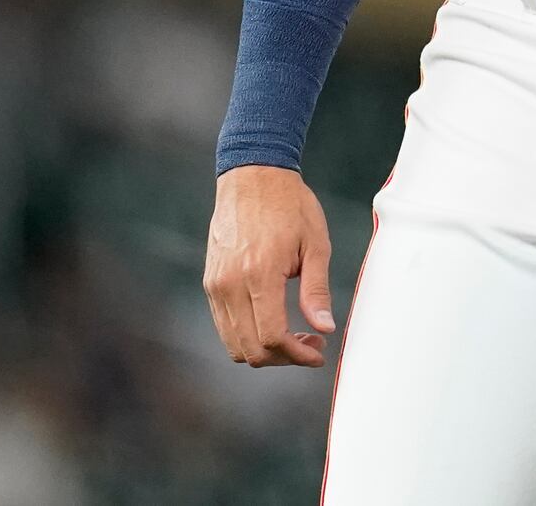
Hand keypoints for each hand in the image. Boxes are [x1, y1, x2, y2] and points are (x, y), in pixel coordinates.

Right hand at [204, 165, 335, 367]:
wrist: (253, 177)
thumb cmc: (291, 206)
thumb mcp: (316, 244)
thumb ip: (317, 291)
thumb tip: (325, 328)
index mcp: (259, 275)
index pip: (271, 336)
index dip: (296, 355)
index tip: (318, 353)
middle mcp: (230, 285)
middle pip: (250, 349)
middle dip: (283, 358)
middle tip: (311, 346)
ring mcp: (215, 285)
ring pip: (233, 343)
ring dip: (264, 350)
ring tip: (295, 337)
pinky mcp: (210, 282)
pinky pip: (225, 325)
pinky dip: (248, 335)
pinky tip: (273, 321)